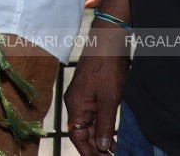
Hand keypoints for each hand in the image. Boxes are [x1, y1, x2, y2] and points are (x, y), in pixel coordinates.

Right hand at [65, 20, 128, 155]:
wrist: (107, 44)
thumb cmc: (105, 69)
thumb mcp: (109, 100)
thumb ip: (104, 124)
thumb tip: (100, 146)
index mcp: (75, 105)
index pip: (76, 135)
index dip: (87, 151)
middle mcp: (75, 103)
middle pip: (81, 132)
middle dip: (94, 148)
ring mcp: (82, 98)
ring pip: (87, 125)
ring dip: (98, 139)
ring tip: (112, 151)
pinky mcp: (90, 94)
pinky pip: (93, 116)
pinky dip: (101, 128)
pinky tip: (110, 135)